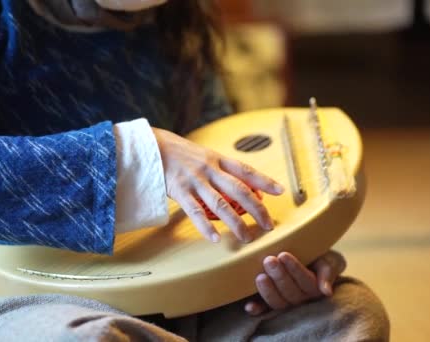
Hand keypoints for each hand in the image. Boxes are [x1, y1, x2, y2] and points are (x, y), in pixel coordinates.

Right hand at [152, 127, 284, 242]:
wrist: (150, 146)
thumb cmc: (177, 153)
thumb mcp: (202, 155)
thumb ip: (219, 169)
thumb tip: (240, 185)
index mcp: (216, 159)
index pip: (245, 170)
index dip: (264, 180)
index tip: (280, 191)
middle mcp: (209, 169)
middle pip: (239, 190)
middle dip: (256, 209)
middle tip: (268, 225)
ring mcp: (194, 180)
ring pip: (220, 204)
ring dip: (236, 223)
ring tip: (246, 237)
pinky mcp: (179, 191)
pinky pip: (194, 211)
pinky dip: (205, 226)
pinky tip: (215, 238)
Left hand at [245, 250, 346, 314]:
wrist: (304, 252)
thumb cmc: (317, 254)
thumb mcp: (328, 259)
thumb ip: (328, 271)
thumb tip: (326, 292)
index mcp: (314, 287)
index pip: (306, 282)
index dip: (295, 269)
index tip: (283, 255)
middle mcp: (300, 298)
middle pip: (291, 293)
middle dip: (279, 277)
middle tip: (269, 260)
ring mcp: (285, 301)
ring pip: (278, 302)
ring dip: (268, 291)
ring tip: (260, 276)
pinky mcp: (270, 301)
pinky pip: (264, 309)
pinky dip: (257, 309)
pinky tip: (249, 306)